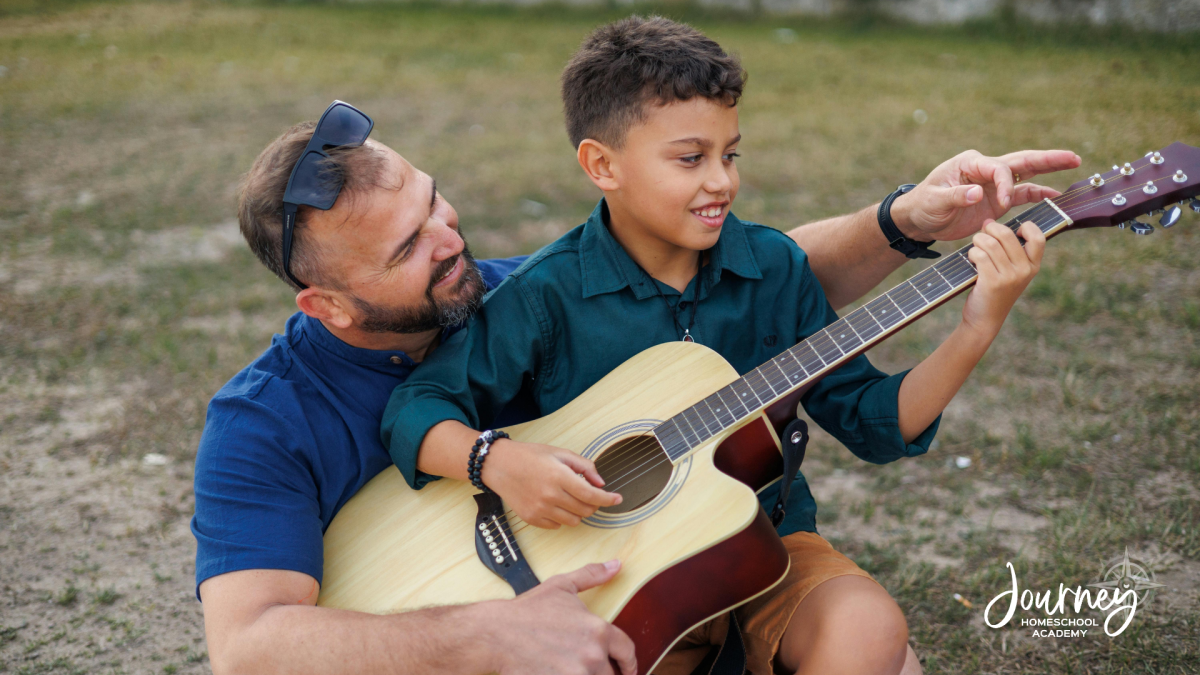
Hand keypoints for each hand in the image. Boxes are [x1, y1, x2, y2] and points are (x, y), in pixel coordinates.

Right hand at [484, 439, 621, 527]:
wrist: (499, 465)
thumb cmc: (530, 456)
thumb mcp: (559, 453)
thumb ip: (584, 466)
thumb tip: (601, 483)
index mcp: (559, 476)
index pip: (592, 495)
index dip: (608, 499)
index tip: (617, 499)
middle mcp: (550, 495)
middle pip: (585, 510)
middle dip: (594, 504)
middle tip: (590, 494)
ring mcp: (540, 509)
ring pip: (573, 521)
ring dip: (578, 512)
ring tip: (570, 498)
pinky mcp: (531, 518)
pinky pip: (557, 526)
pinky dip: (562, 517)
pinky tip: (555, 504)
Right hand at [485, 560, 637, 674]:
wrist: (497, 634)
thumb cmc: (527, 612)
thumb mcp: (562, 586)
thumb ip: (592, 576)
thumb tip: (615, 565)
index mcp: (598, 630)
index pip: (627, 652)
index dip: (630, 662)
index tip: (628, 668)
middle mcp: (592, 655)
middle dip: (603, 673)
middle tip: (589, 667)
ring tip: (572, 669)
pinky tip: (558, 673)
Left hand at [892, 149, 1080, 241]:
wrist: (918, 220)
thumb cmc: (922, 206)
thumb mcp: (935, 201)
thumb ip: (956, 197)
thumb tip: (978, 193)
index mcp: (970, 163)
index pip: (998, 167)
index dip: (1006, 185)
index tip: (1002, 205)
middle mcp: (984, 169)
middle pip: (1020, 161)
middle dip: (1046, 159)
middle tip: (1072, 157)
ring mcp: (992, 184)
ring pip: (1025, 175)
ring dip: (1048, 172)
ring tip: (1073, 164)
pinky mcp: (995, 199)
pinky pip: (1021, 194)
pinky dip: (1037, 194)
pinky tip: (1054, 196)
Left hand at [962, 220, 1044, 336]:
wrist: (985, 320)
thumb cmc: (994, 290)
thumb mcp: (1009, 271)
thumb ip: (1005, 248)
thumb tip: (989, 221)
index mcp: (1033, 266)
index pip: (1038, 237)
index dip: (1025, 227)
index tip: (1011, 231)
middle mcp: (1024, 270)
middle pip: (1007, 234)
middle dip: (990, 229)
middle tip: (982, 235)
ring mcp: (1009, 277)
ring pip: (990, 243)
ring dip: (977, 241)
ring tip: (975, 248)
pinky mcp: (992, 282)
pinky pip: (980, 255)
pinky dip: (972, 253)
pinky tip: (971, 259)